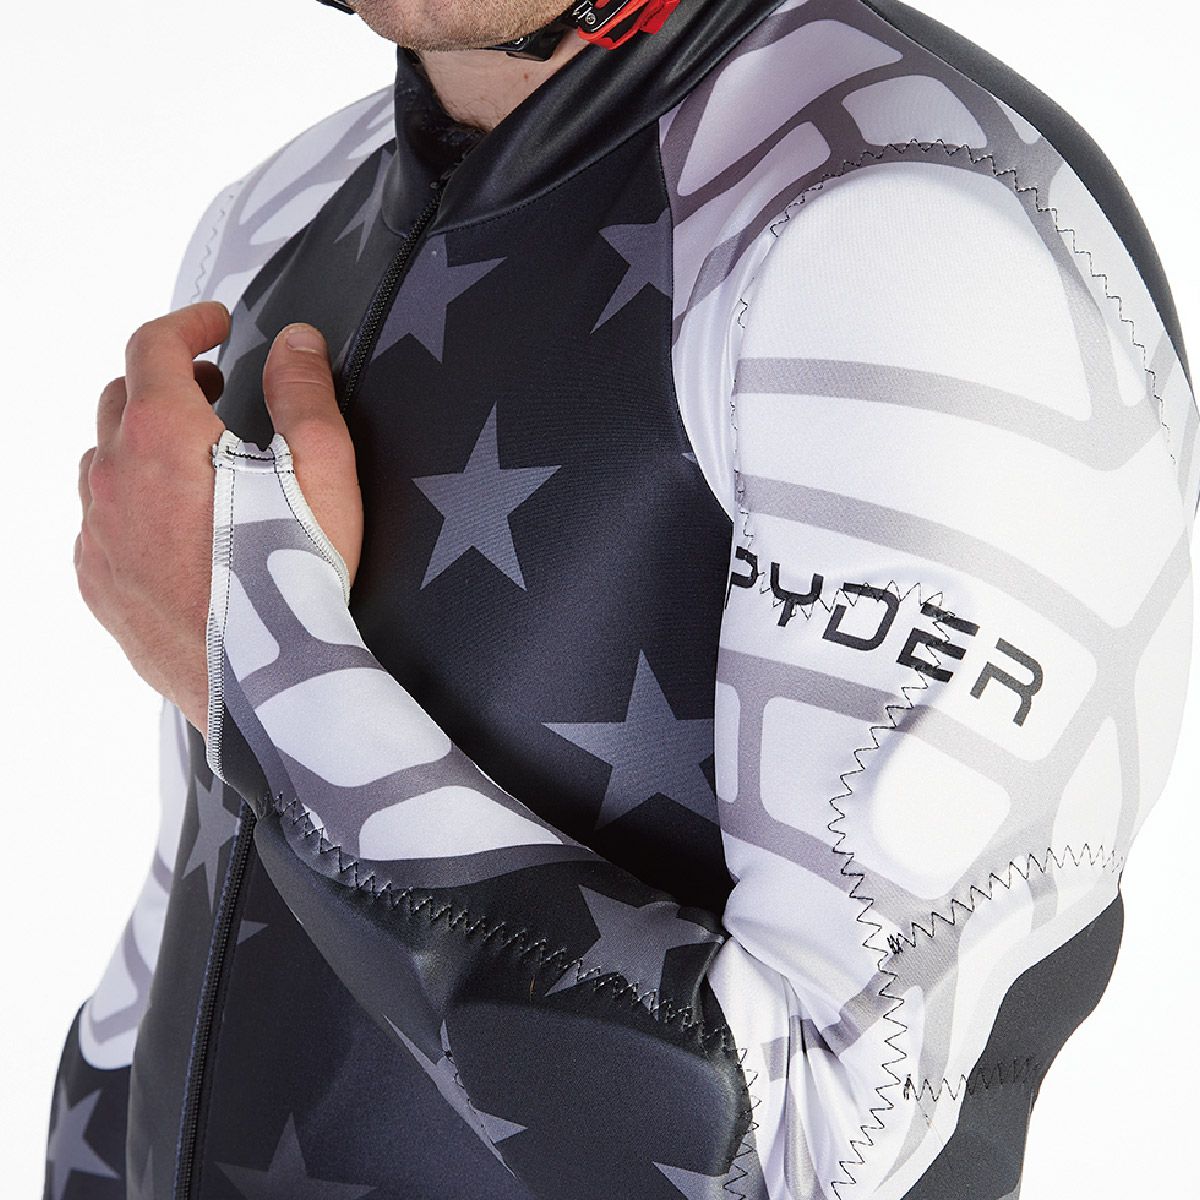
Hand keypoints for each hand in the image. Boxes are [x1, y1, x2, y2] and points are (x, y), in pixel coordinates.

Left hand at [74, 300, 362, 733]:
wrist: (261, 684)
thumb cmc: (291, 582)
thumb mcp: (323, 470)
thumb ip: (304, 392)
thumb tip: (295, 342)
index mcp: (163, 435)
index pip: (155, 346)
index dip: (189, 323)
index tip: (215, 325)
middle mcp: (114, 478)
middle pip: (122, 399)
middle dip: (167, 382)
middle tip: (214, 392)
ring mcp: (98, 535)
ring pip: (104, 463)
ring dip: (143, 445)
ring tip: (195, 462)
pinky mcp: (98, 585)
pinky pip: (99, 523)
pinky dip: (129, 505)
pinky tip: (174, 528)